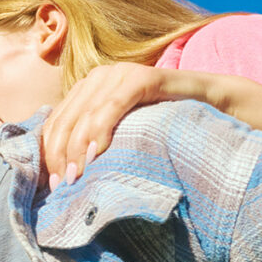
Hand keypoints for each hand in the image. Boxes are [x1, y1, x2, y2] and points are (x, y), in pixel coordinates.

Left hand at [37, 63, 208, 188]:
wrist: (214, 104)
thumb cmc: (165, 126)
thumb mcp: (123, 135)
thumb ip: (95, 144)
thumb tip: (65, 179)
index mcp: (87, 90)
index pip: (55, 123)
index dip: (48, 154)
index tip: (51, 186)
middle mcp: (98, 78)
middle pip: (64, 120)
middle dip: (59, 156)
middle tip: (62, 187)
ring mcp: (119, 74)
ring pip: (84, 115)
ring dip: (76, 149)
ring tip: (76, 177)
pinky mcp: (141, 77)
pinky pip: (113, 105)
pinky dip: (101, 129)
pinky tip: (97, 153)